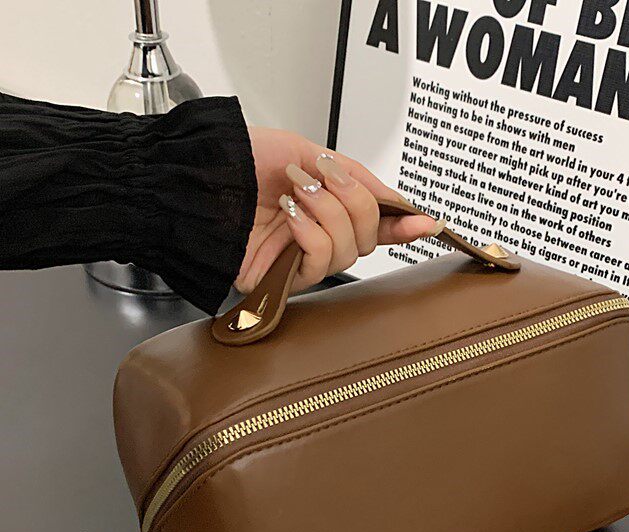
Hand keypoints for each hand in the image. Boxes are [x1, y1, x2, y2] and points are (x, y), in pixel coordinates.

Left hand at [235, 129, 442, 294]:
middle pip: (368, 235)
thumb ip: (355, 175)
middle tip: (328, 178)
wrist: (196, 177)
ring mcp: (301, 258)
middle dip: (356, 202)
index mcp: (325, 206)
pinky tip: (291, 215)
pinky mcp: (284, 279)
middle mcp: (317, 235)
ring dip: (330, 213)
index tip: (427, 222)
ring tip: (301, 191)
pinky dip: (311, 233)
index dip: (403, 224)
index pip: (375, 224)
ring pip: (349, 250)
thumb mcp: (306, 150)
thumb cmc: (238, 161)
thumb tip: (395, 199)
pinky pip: (320, 261)